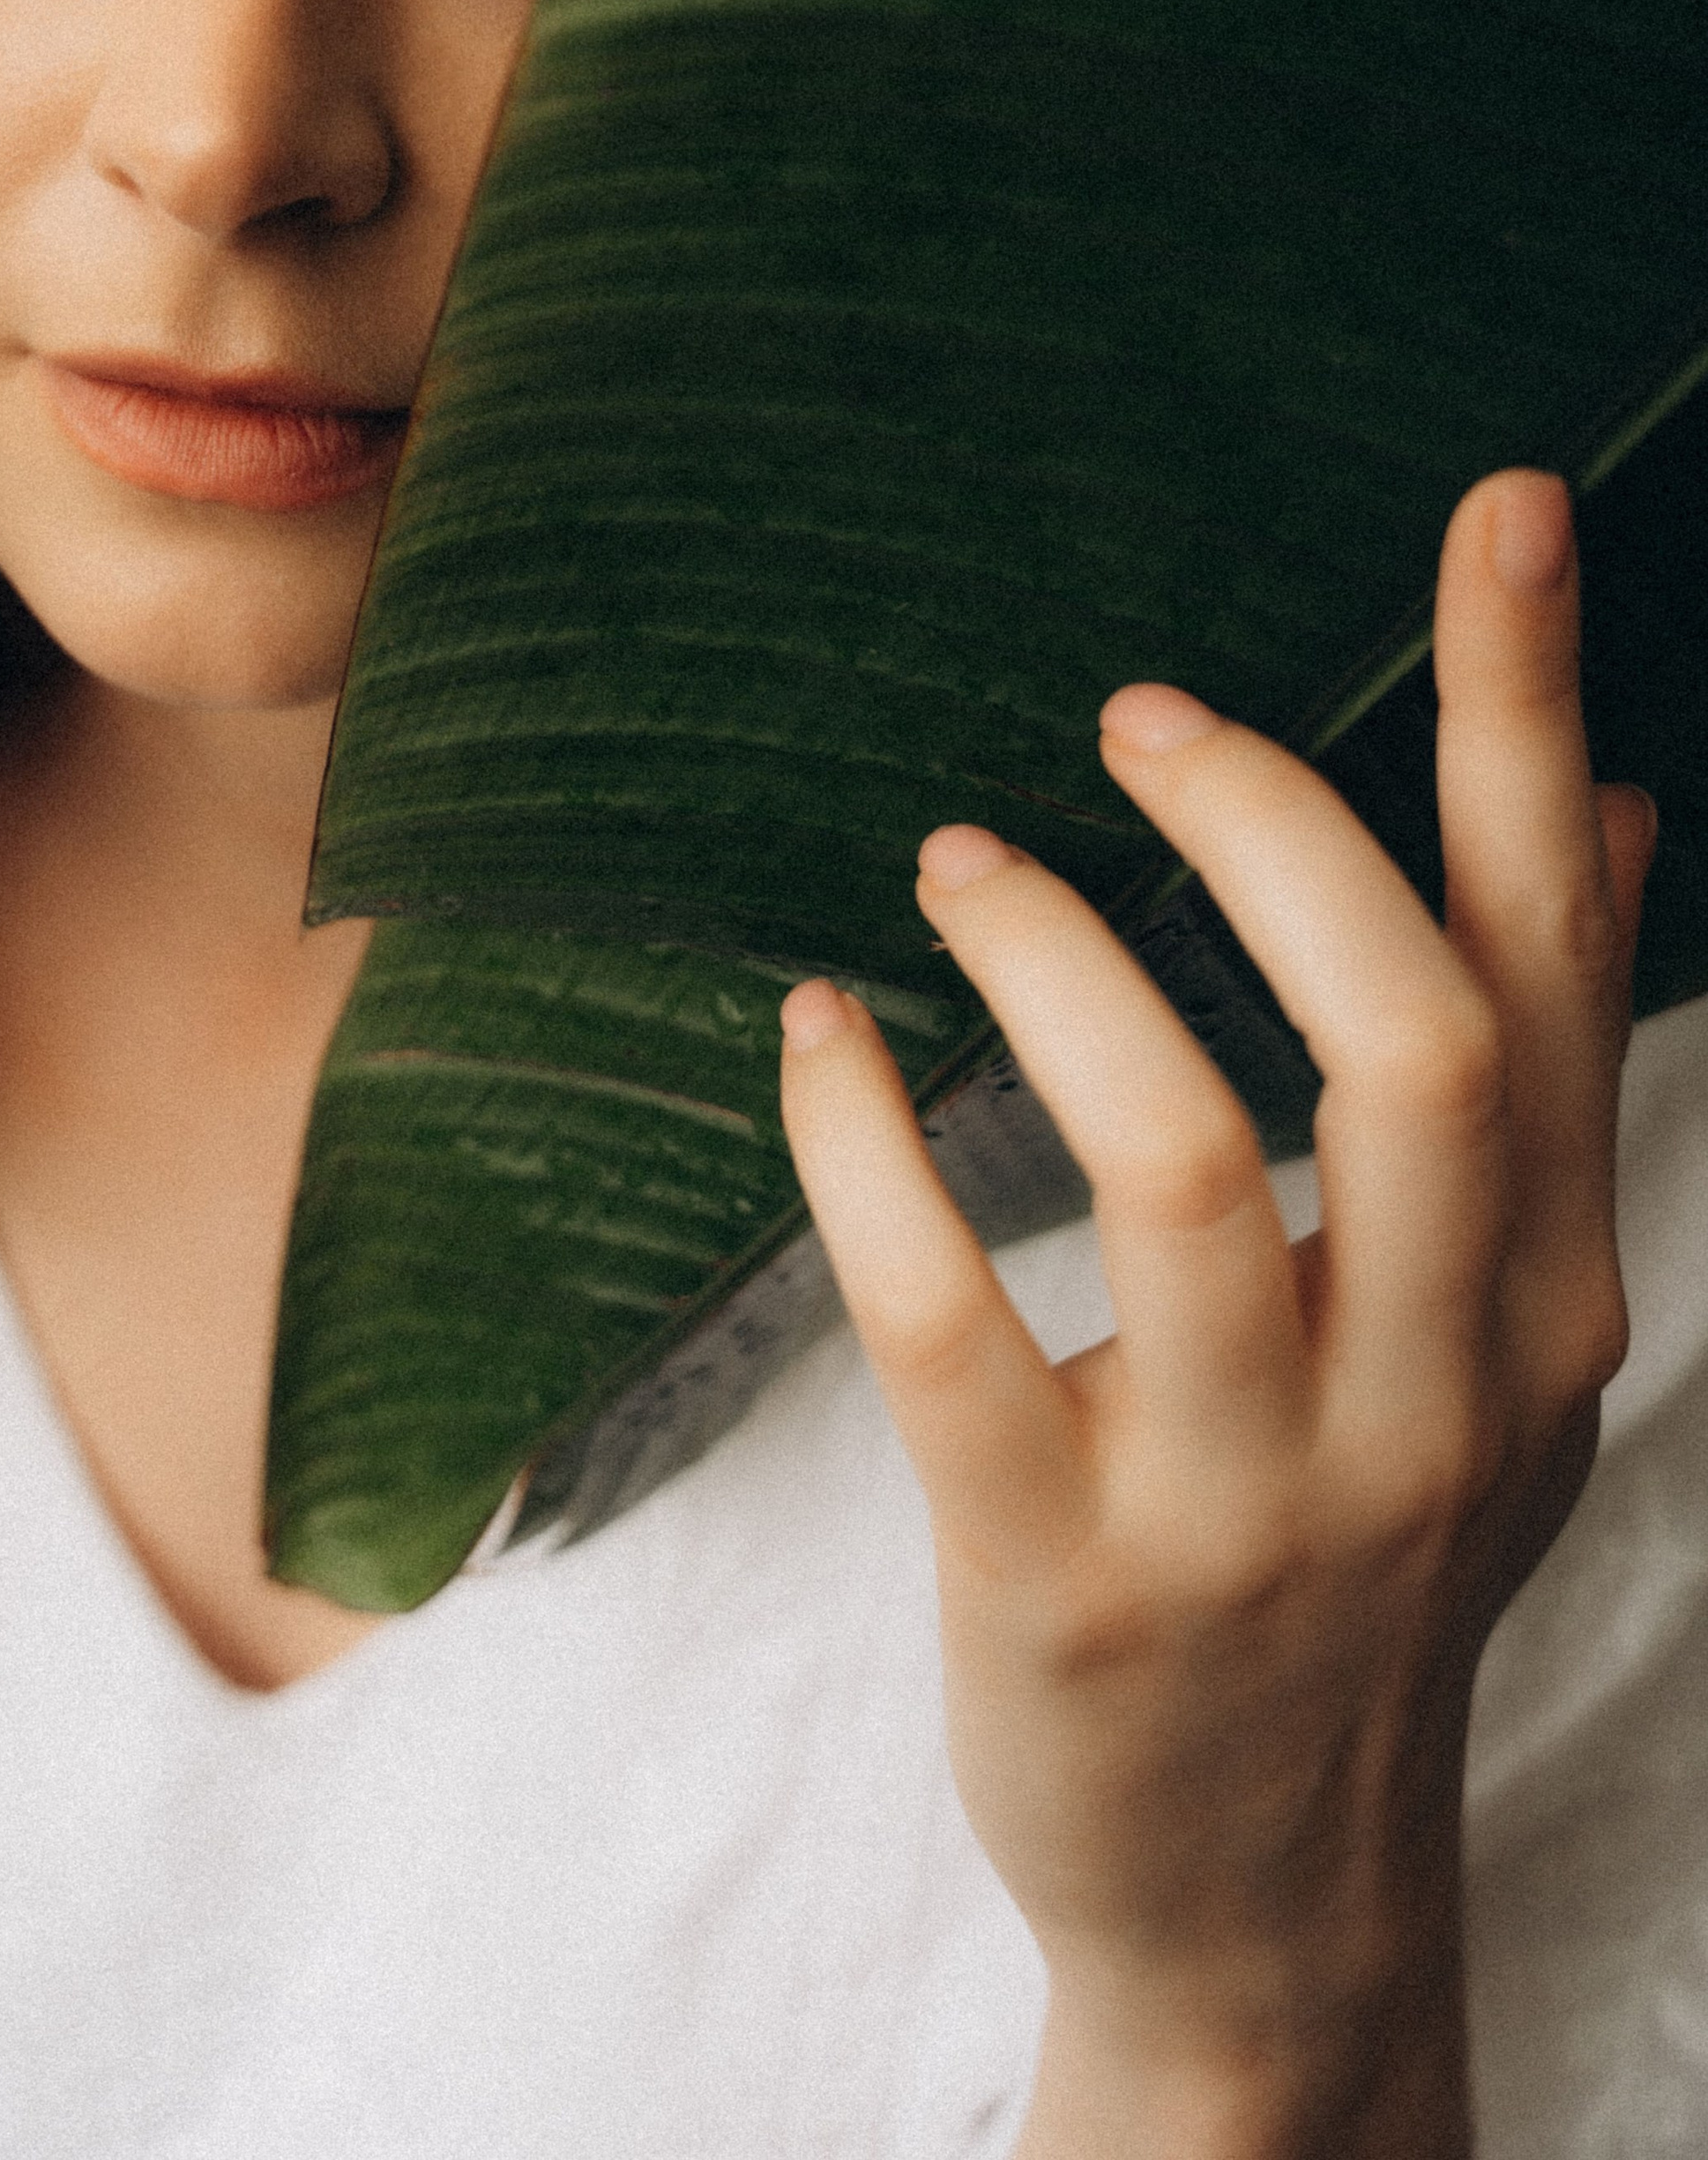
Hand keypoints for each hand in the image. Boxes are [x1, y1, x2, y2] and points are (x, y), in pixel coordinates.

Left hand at [779, 470, 1654, 2159]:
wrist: (1268, 1897)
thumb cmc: (1369, 1544)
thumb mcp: (1502, 1327)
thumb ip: (1531, 1071)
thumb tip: (1588, 808)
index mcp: (1546, 1294)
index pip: (1542, 962)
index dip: (1518, 720)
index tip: (1493, 509)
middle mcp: (1432, 1386)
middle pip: (1399, 1036)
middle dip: (1277, 826)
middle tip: (1142, 710)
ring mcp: (1253, 1496)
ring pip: (1178, 1155)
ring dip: (1055, 964)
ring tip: (957, 860)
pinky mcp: (1059, 1574)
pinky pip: (942, 1319)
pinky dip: (862, 1141)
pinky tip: (817, 1030)